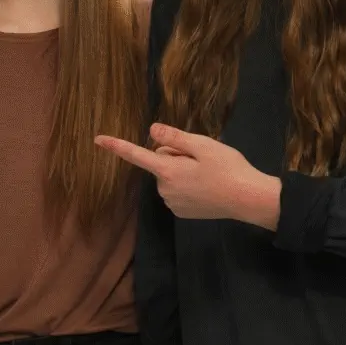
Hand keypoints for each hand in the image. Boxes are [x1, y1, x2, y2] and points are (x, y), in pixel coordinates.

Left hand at [95, 124, 280, 227]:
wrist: (248, 199)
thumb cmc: (228, 169)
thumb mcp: (203, 146)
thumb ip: (174, 138)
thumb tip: (151, 131)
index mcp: (167, 171)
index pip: (136, 155)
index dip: (116, 146)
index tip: (97, 140)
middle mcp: (164, 189)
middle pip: (160, 162)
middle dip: (176, 156)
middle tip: (203, 158)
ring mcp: (172, 204)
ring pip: (170, 177)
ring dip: (183, 171)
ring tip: (209, 173)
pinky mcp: (182, 213)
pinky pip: (178, 191)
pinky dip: (189, 186)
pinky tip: (208, 187)